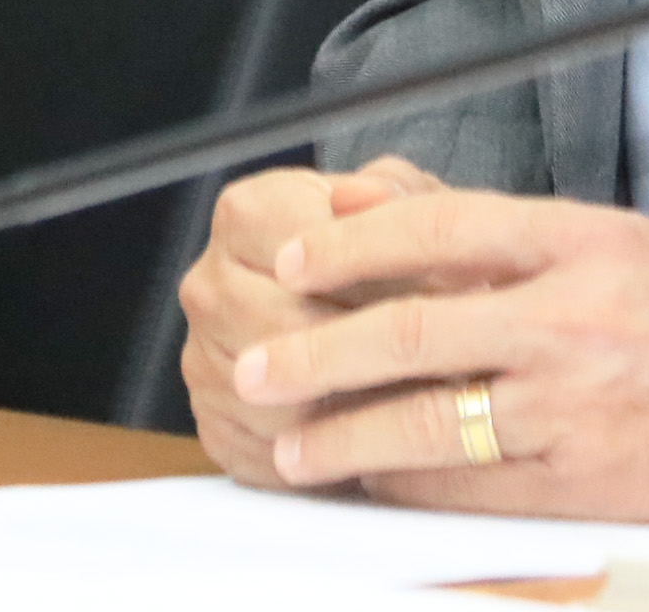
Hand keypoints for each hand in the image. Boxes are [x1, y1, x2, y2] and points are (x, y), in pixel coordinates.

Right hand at [177, 156, 441, 486]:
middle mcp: (209, 284)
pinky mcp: (217, 428)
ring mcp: (203, 359)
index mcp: (245, 213)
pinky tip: (383, 442)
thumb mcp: (409, 207)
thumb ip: (397, 193)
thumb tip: (372, 196)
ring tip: (427, 404)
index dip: (379, 277)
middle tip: (445, 362)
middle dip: (373, 348)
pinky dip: (330, 456)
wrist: (363, 326)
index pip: (302, 249)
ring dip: (358, 407)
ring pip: (281, 398)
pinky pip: (271, 454)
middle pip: (288, 328)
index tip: (439, 295)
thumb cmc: (390, 261)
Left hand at [230, 187, 648, 522]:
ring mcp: (574, 411)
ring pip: (428, 423)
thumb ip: (494, 229)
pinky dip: (407, 487)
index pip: (439, 227)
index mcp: (581, 244)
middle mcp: (572, 322)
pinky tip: (369, 482)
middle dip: (318, 352)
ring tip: (292, 444)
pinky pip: (468, 491)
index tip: (296, 258)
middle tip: (259, 364)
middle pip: (413, 330)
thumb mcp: (611, 239)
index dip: (352, 243)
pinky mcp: (579, 486)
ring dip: (345, 436)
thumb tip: (370, 204)